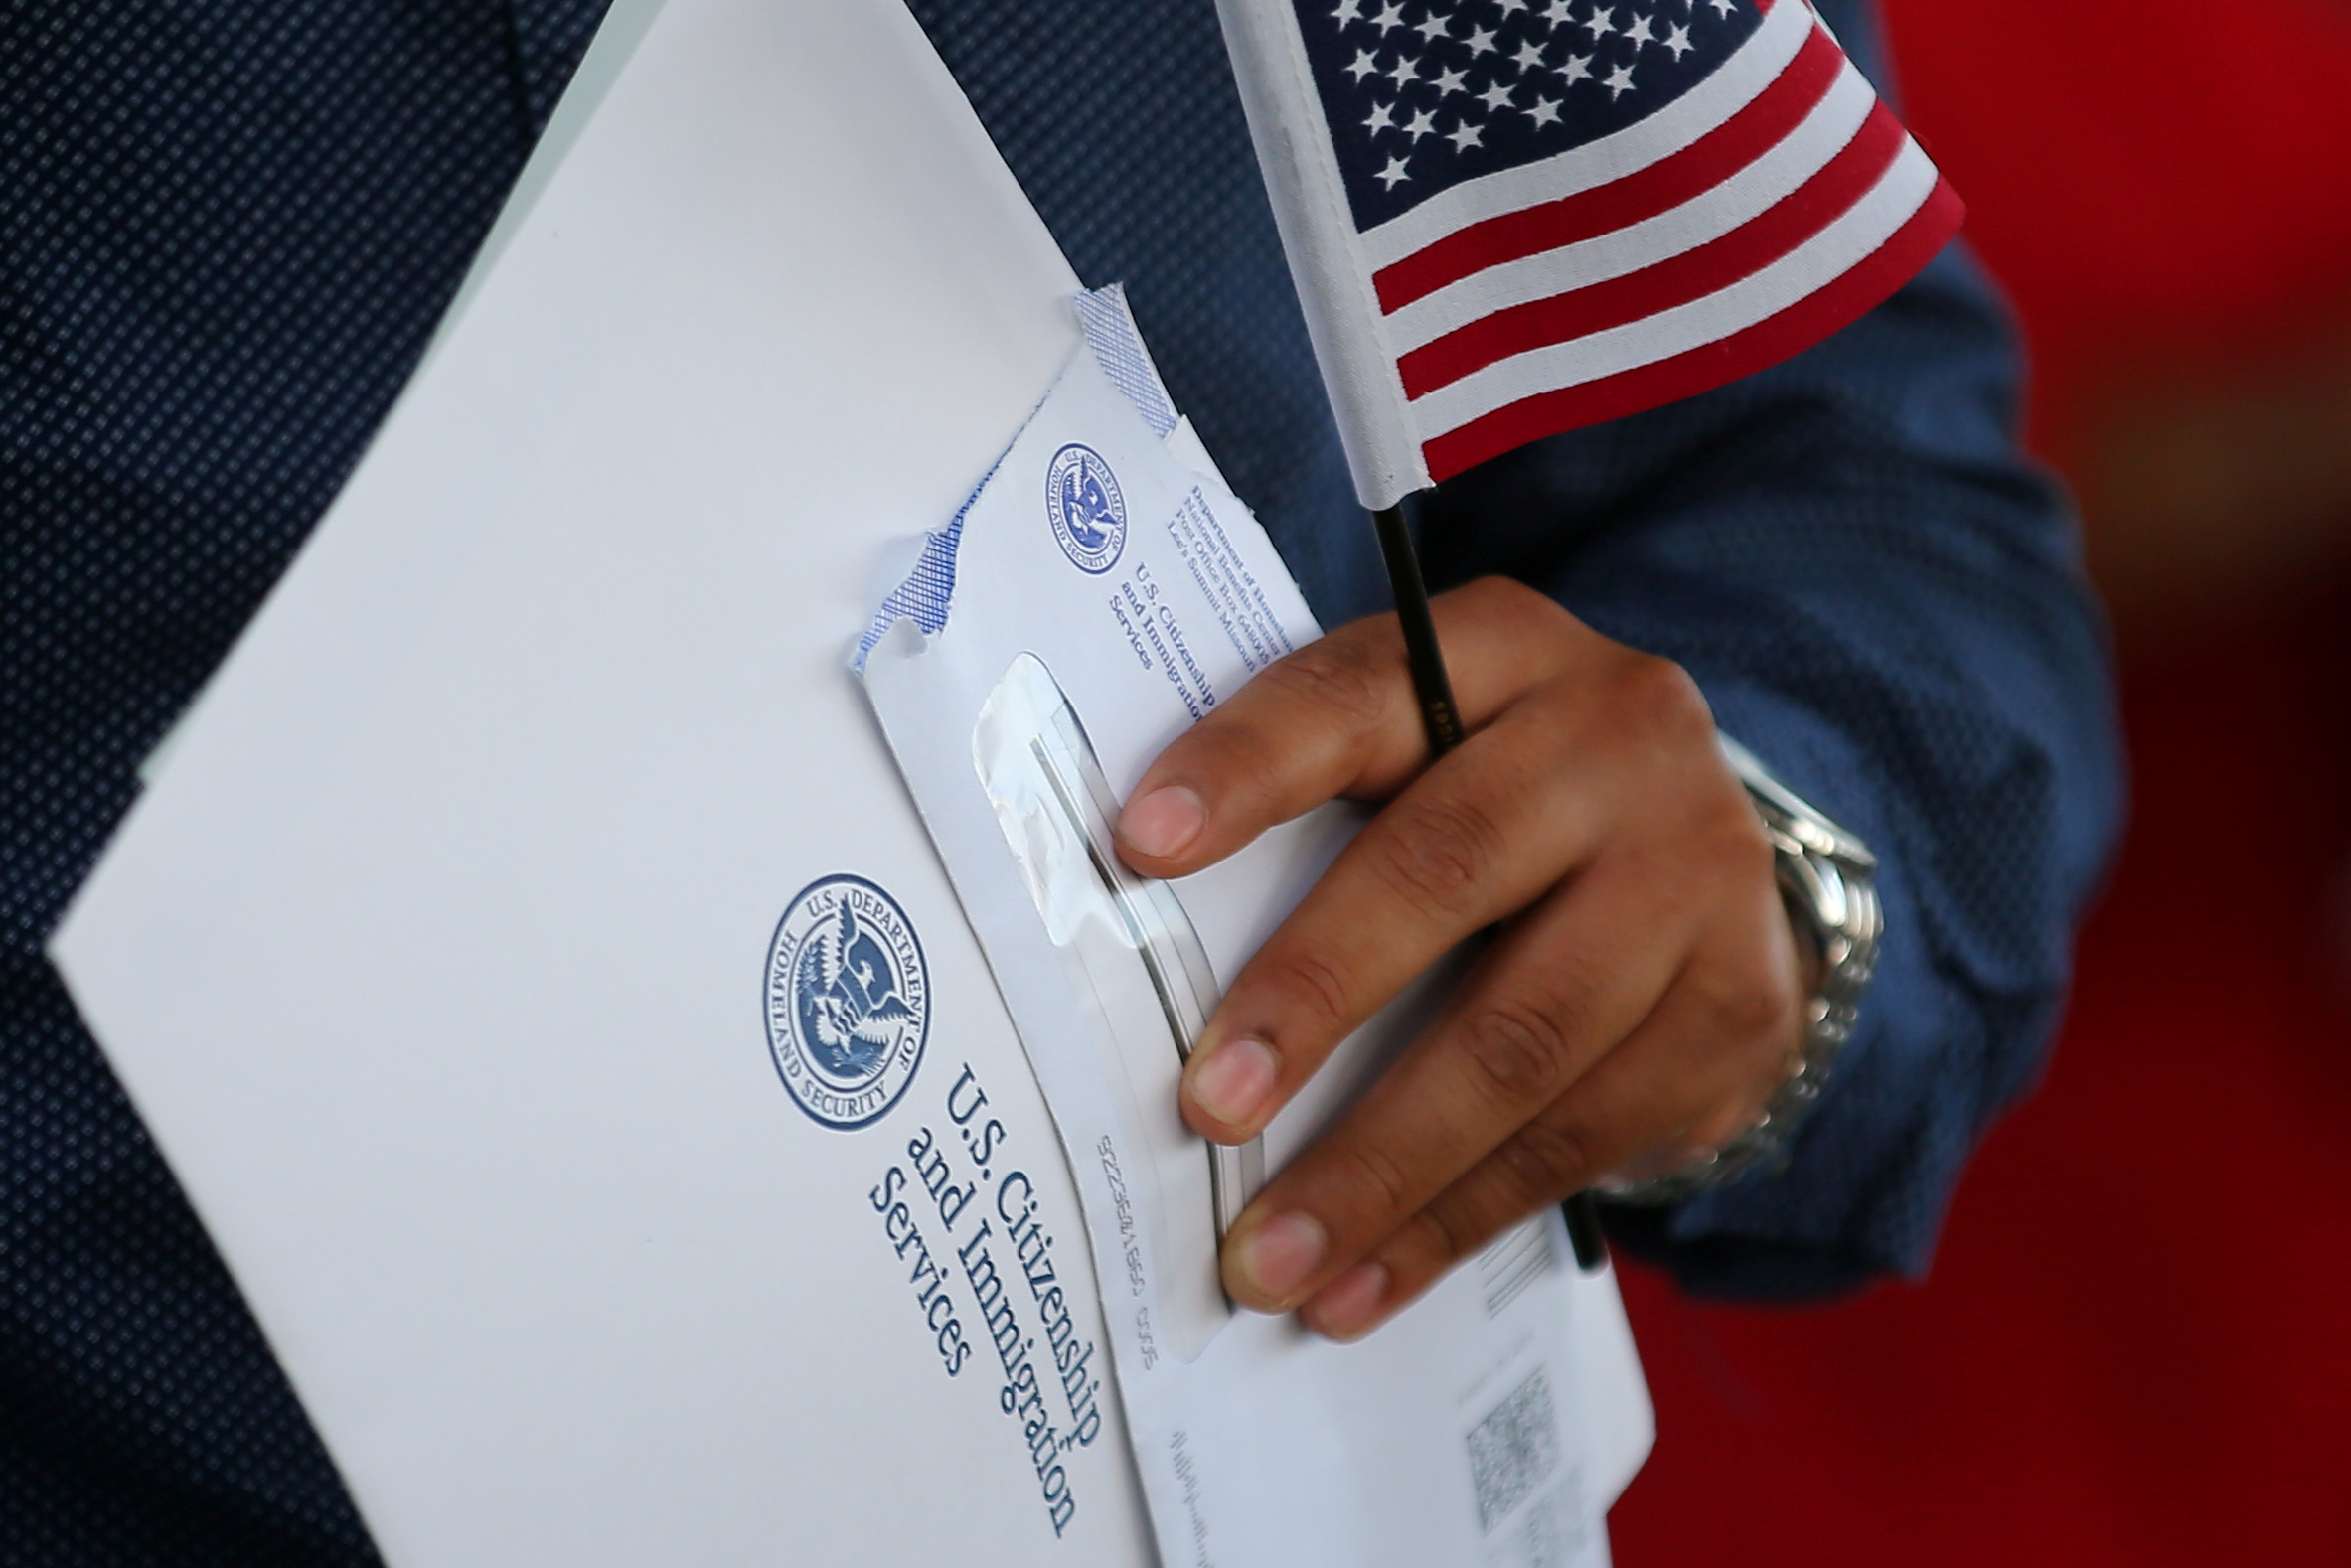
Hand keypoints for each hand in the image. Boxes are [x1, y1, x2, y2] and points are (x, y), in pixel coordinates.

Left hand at [1113, 577, 1804, 1339]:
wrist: (1709, 862)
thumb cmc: (1495, 806)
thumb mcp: (1424, 751)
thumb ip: (1316, 806)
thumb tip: (1136, 947)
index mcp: (1504, 650)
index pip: (1359, 690)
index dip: (1250, 762)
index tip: (1141, 844)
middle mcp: (1618, 737)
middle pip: (1449, 866)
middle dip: (1315, 993)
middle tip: (1207, 1106)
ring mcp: (1696, 875)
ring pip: (1522, 1039)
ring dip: (1379, 1169)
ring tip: (1266, 1259)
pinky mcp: (1733, 1010)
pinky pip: (1577, 1139)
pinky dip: (1452, 1225)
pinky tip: (1359, 1287)